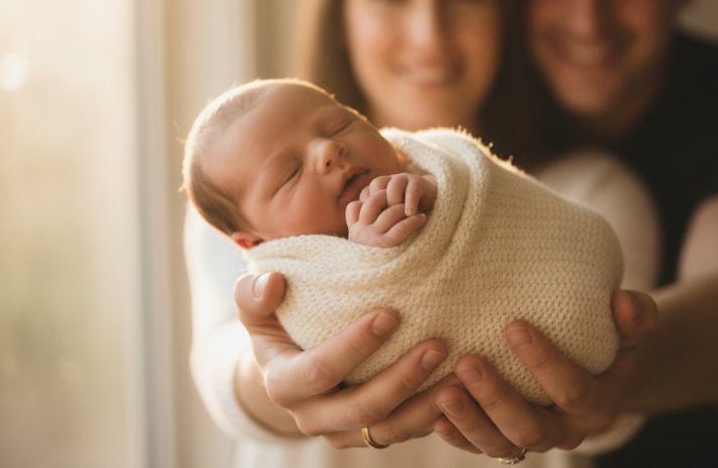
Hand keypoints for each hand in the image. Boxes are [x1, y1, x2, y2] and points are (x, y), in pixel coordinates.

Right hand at [233, 271, 448, 443]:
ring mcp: (345, 431)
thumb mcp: (256, 308)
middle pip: (363, 407)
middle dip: (403, 378)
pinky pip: (407, 432)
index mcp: (284, 384)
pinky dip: (436, 415)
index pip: (320, 371)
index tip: (390, 314)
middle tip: (438, 344)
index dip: (354, 346)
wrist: (290, 361)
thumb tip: (272, 282)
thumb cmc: (277, 322)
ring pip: (391, 429)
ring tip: (462, 372)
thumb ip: (254, 293)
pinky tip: (463, 390)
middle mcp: (313, 417)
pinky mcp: (373, 435)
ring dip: (429, 403)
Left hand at [346, 173, 436, 246]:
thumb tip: (357, 232)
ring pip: (394, 184)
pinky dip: (410, 201)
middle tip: (380, 220)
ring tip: (398, 216)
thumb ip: (374, 221)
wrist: (431, 206)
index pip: (366, 193)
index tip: (369, 224)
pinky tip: (411, 214)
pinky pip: (412, 189)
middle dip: (379, 201)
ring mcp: (404, 179)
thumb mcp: (387, 220)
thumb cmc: (404, 218)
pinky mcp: (419, 183)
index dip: (366, 207)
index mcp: (378, 189)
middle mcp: (390, 181)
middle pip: (377, 183)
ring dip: (394, 200)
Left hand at [431, 290, 657, 456]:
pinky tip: (434, 417)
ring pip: (501, 444)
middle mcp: (565, 430)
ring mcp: (533, 439)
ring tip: (442, 391)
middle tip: (467, 361)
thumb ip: (635, 315)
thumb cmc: (611, 340)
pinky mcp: (505, 440)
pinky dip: (457, 436)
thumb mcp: (629, 327)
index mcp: (597, 404)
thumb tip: (623, 303)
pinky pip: (480, 447)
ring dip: (470, 420)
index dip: (544, 362)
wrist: (598, 371)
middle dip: (496, 398)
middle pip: (530, 427)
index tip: (513, 325)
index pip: (572, 389)